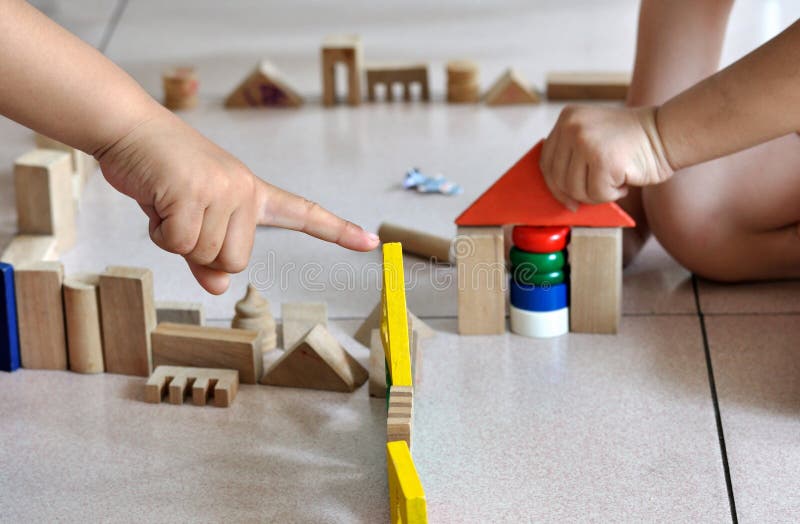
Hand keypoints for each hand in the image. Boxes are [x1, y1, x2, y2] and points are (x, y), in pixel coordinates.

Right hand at [97, 109, 378, 293]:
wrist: (130, 130)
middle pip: (236, 261)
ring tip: (167, 200)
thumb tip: (221, 287)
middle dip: (201, 250)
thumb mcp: (192, 216)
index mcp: (253, 194)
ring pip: (207, 255)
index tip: (372, 242)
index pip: (303, 213)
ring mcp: (223, 189)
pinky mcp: (194, 191)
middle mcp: (245, 190)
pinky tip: (156, 199)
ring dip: (175, 237)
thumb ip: (208, 256)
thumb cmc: (164, 174)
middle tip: (181, 212)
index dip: (338, 231)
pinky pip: (179, 243)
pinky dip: (160, 232)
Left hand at [540, 105, 673, 209]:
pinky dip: (613, 194)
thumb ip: (572, 152)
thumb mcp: (593, 134)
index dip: (553, 185)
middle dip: (578, 193)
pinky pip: (597, 194)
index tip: (565, 199)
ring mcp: (586, 142)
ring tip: (617, 178)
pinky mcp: (603, 160)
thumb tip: (556, 188)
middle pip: (559, 178)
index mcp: (567, 118)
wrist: (667, 133)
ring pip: (576, 189)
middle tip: (600, 189)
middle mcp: (573, 127)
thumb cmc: (632, 141)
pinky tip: (625, 179)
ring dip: (598, 193)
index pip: (546, 160)